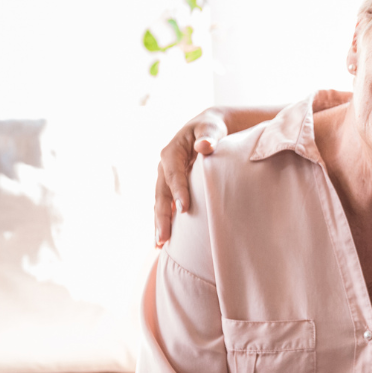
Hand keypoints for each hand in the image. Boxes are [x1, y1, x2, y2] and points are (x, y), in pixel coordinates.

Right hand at [155, 107, 227, 245]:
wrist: (207, 128)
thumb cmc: (211, 128)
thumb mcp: (211, 128)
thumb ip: (209, 136)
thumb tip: (204, 146)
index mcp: (172, 152)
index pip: (174, 174)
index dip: (178, 191)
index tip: (184, 208)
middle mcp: (164, 167)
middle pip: (162, 193)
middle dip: (162, 216)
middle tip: (164, 237)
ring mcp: (165, 178)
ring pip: (160, 202)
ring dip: (159, 222)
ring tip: (160, 243)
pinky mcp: (170, 186)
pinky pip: (165, 205)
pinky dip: (164, 220)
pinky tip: (164, 240)